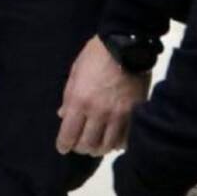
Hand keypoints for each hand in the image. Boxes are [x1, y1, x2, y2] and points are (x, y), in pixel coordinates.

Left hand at [56, 35, 150, 156]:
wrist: (126, 46)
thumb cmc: (96, 56)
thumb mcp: (75, 72)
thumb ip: (68, 96)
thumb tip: (63, 115)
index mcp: (79, 101)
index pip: (68, 134)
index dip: (64, 145)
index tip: (63, 147)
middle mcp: (97, 112)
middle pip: (87, 144)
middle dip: (80, 148)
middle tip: (79, 145)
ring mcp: (117, 115)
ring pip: (106, 145)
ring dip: (99, 148)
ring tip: (96, 145)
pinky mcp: (134, 114)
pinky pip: (125, 139)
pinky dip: (117, 144)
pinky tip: (114, 141)